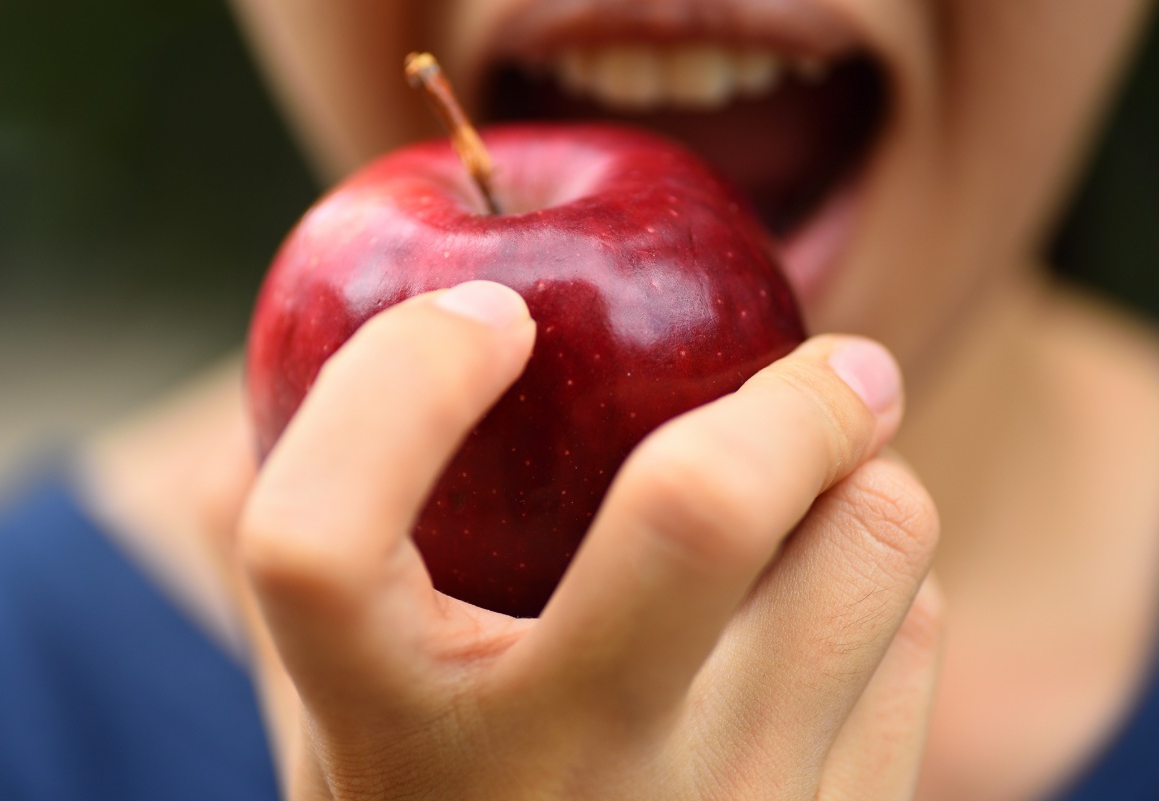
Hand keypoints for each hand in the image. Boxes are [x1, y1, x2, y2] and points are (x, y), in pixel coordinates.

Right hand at [233, 280, 941, 799]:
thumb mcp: (341, 722)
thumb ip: (312, 576)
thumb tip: (282, 395)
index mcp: (386, 736)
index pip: (316, 543)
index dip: (393, 387)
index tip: (488, 314)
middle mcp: (557, 781)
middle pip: (697, 509)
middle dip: (792, 391)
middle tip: (836, 358)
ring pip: (873, 544)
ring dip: (863, 475)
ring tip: (826, 483)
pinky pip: (913, 630)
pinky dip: (880, 577)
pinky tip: (826, 612)